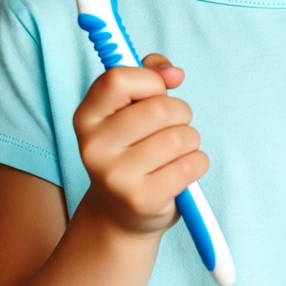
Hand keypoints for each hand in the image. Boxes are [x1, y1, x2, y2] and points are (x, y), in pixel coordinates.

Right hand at [72, 54, 208, 237]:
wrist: (120, 213)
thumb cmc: (132, 146)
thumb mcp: (130, 107)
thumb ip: (150, 75)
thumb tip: (174, 73)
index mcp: (87, 117)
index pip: (117, 79)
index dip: (149, 80)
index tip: (159, 90)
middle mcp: (94, 147)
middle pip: (159, 110)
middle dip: (180, 112)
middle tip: (175, 124)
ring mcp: (115, 177)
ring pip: (179, 137)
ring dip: (190, 139)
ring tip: (176, 150)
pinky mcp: (141, 200)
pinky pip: (190, 165)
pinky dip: (198, 162)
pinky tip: (183, 168)